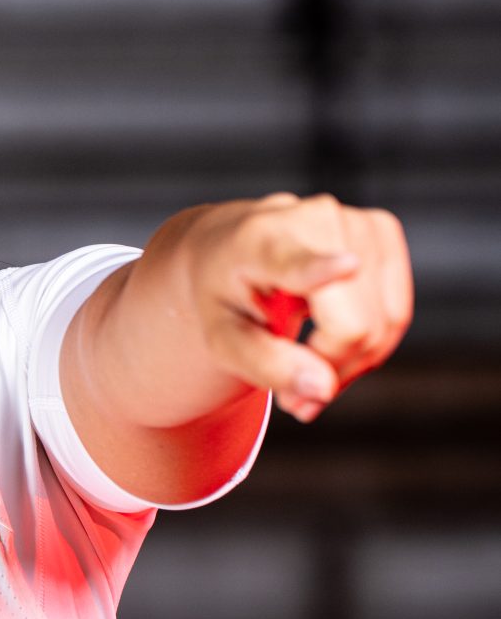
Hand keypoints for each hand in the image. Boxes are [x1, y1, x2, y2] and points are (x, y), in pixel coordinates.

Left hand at [180, 192, 413, 422]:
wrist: (230, 246)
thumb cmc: (223, 296)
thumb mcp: (222, 340)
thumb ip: (266, 366)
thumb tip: (323, 389)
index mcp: (260, 242)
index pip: (296, 261)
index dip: (322, 268)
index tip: (347, 265)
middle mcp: (314, 218)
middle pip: (355, 324)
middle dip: (329, 372)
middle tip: (292, 400)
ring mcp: (355, 220)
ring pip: (385, 323)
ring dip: (352, 365)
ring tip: (307, 371)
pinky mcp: (382, 228)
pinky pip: (396, 312)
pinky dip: (370, 343)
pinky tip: (333, 345)